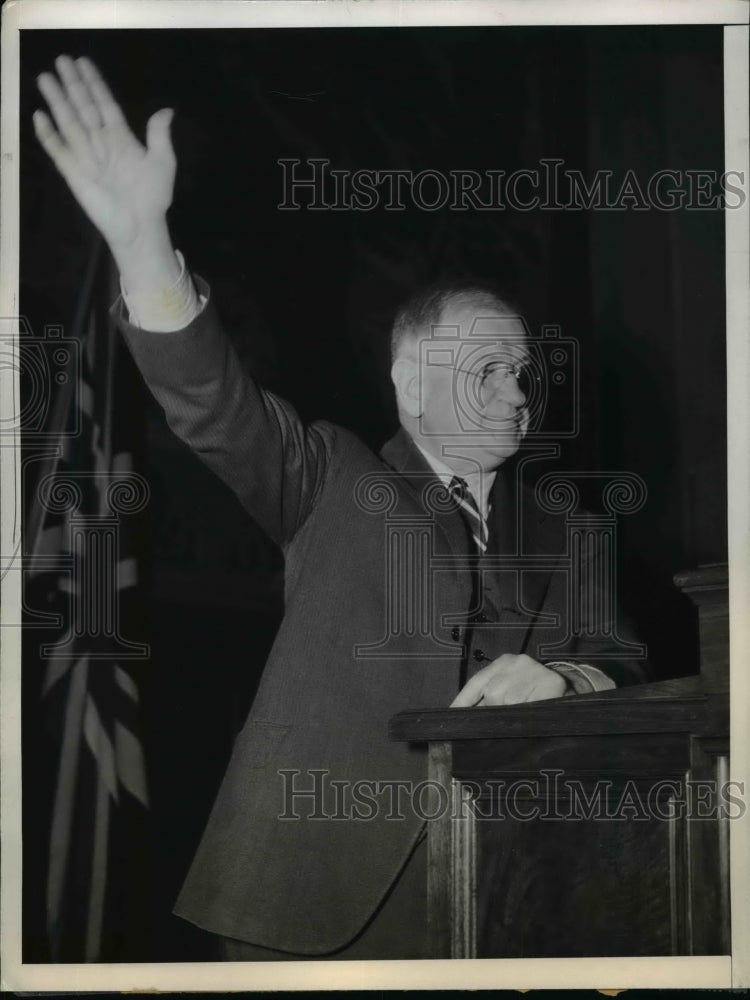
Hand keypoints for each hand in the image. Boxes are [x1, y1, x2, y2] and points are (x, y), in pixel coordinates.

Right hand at [34, 55, 177, 275]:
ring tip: (45, 78)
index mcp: (122, 138)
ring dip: (58, 101)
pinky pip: (58, 150)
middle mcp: (101, 143)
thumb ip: (159, 136)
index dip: (95, 84)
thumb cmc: (153, 197)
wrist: (140, 226)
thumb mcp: (162, 162)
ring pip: (69, 122)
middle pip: (83, 108)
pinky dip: (48, 135)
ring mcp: (86, 157)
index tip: (83, 63)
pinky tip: (39, 116)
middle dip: (73, 85)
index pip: (105, 104)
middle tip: (61, 60)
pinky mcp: (74, 173)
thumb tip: (167, 110)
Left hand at [450, 653, 566, 706]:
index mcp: (503, 662)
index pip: (476, 682)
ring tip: (523, 715)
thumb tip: (467, 716)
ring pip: (511, 702)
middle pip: (493, 694)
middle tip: (504, 719)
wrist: (571, 688)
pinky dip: (529, 716)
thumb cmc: (535, 692)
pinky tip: (533, 713)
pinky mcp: (552, 682)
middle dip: (495, 712)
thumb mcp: (511, 688)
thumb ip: (490, 698)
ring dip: (513, 715)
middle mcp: (517, 662)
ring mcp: (535, 670)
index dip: (463, 701)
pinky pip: (531, 707)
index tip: (452, 716)